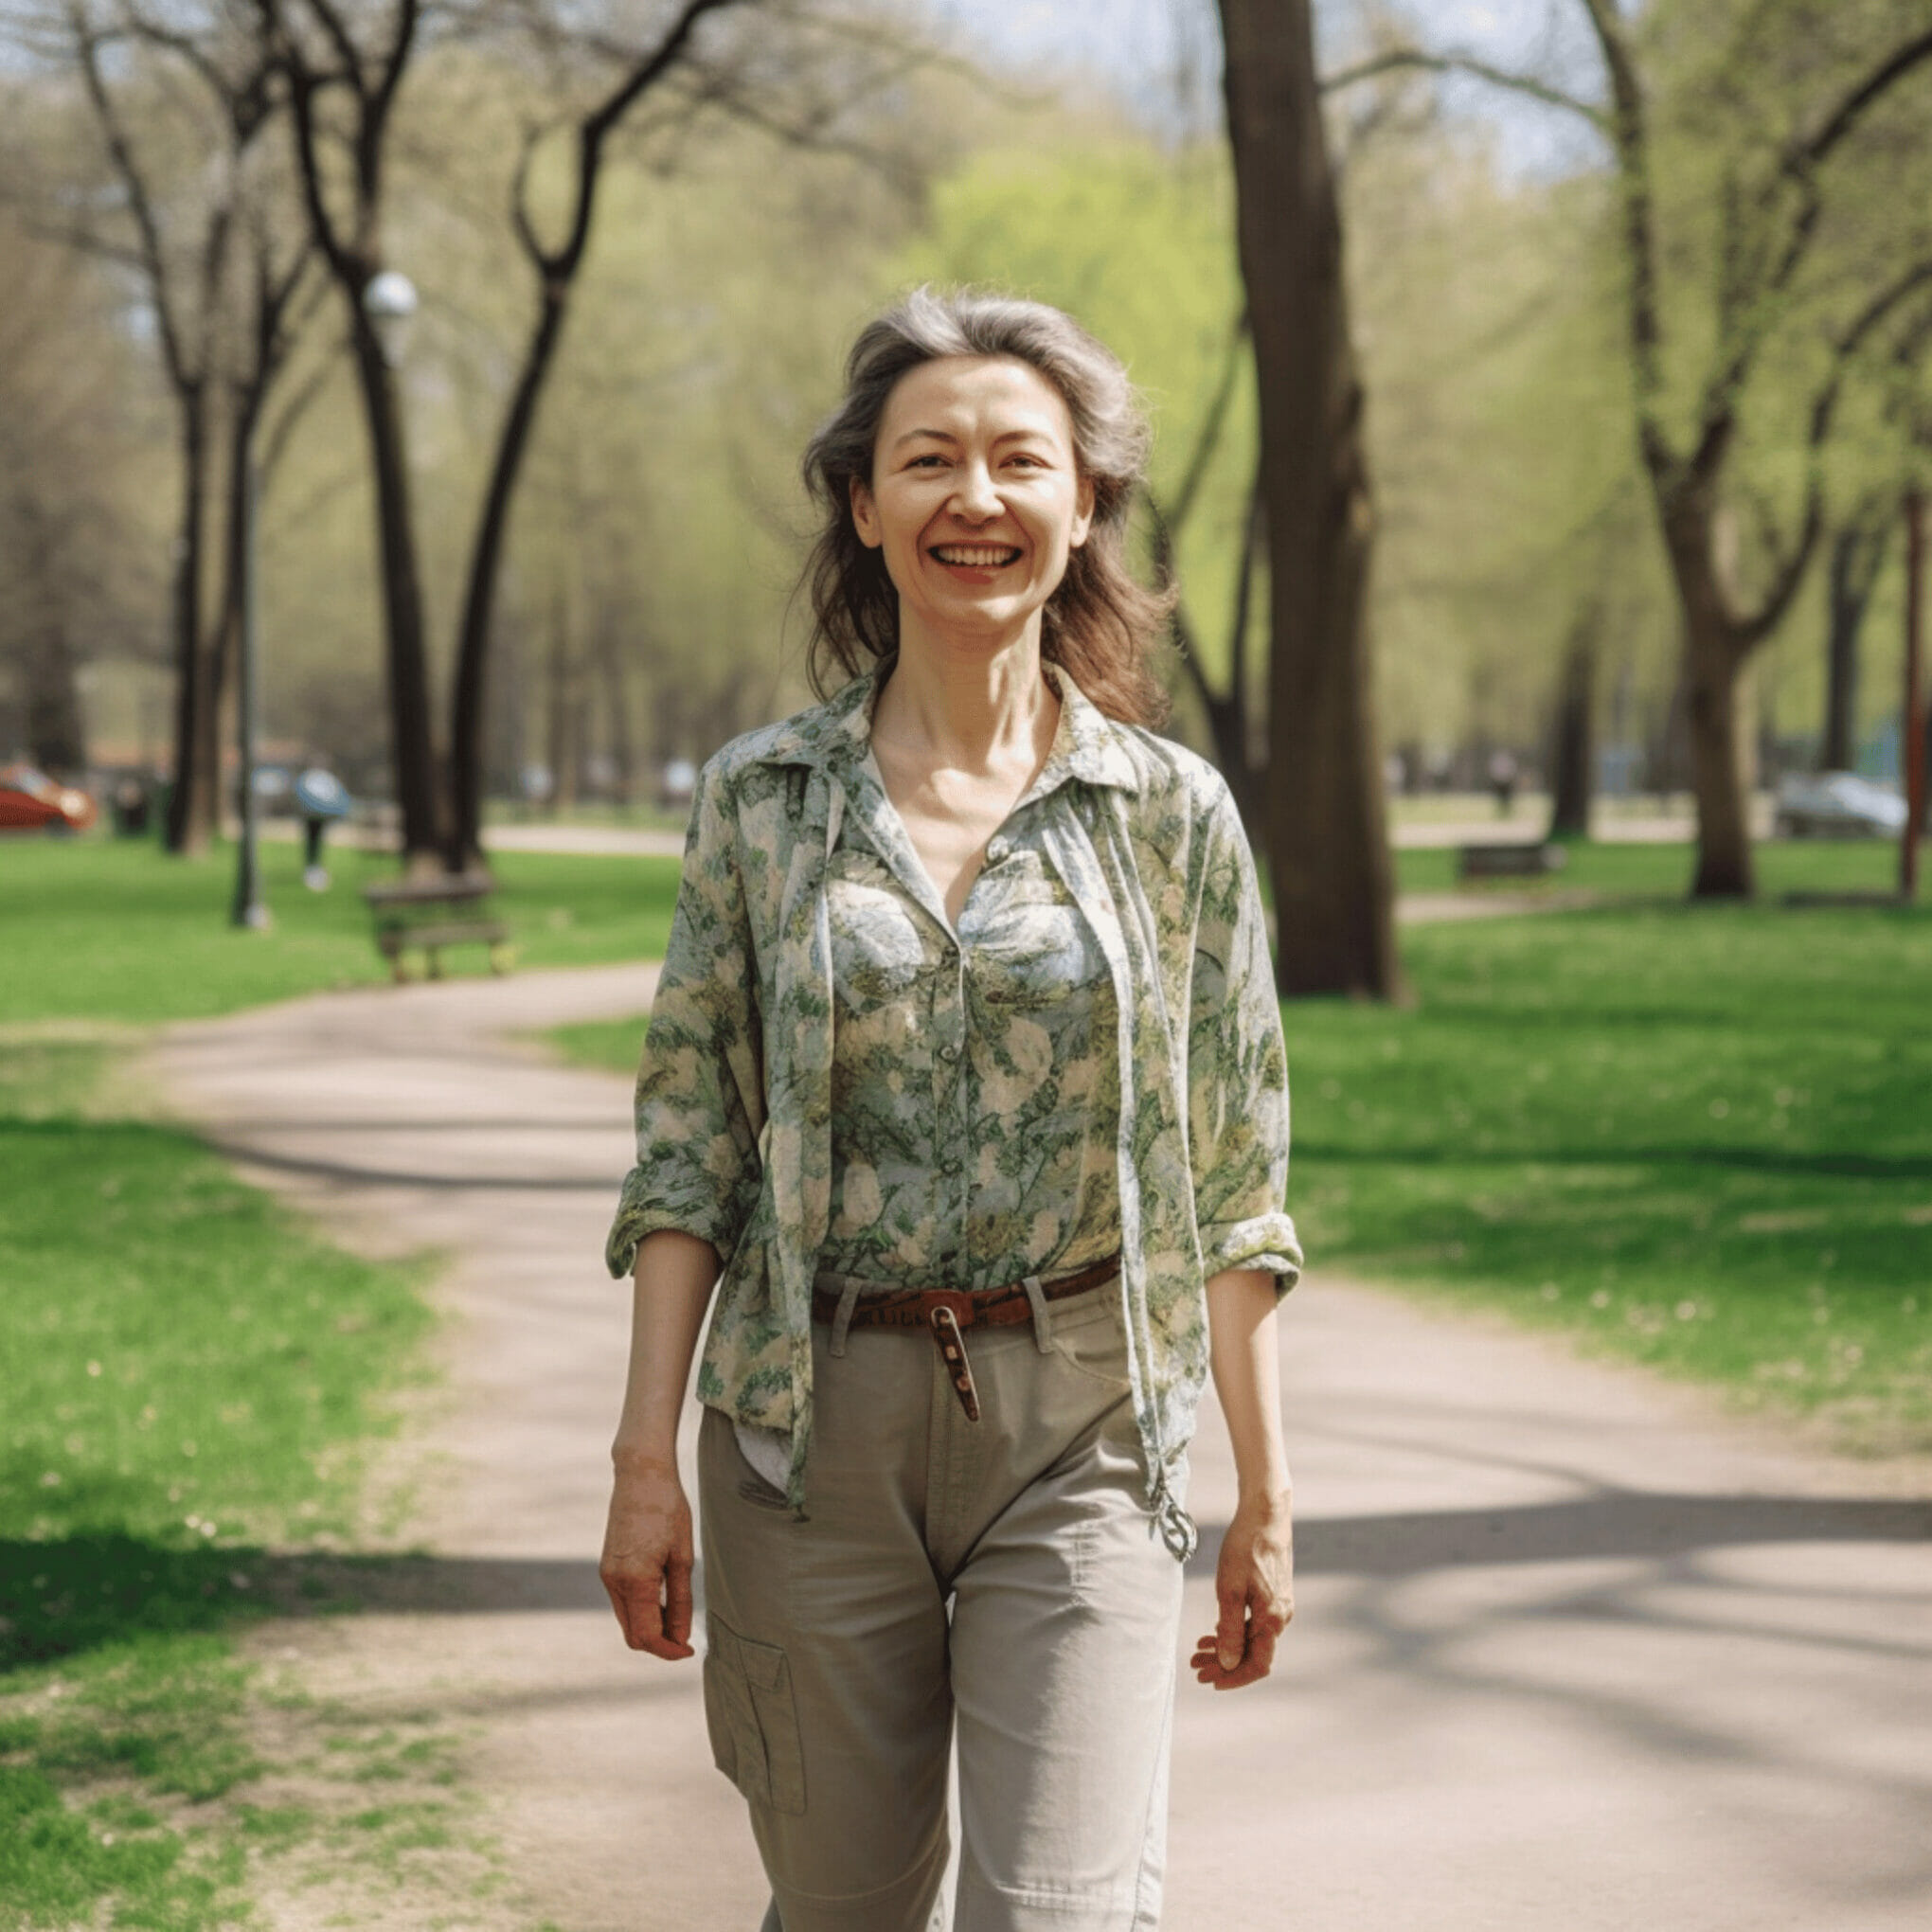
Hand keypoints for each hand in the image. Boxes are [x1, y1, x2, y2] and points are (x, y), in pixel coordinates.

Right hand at [600, 1456, 695, 1659]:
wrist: (641, 1474)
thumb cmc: (668, 1509)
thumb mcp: (682, 1557)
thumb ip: (680, 1601)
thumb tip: (680, 1637)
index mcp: (635, 1580)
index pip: (647, 1636)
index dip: (668, 1651)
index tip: (689, 1651)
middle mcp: (614, 1581)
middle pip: (633, 1634)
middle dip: (658, 1642)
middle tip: (685, 1637)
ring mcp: (607, 1574)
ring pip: (627, 1619)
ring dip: (650, 1625)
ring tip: (677, 1612)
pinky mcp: (607, 1566)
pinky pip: (623, 1601)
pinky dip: (641, 1609)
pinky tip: (662, 1595)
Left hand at [1190, 1485, 1292, 1689]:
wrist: (1265, 1514)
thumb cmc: (1245, 1549)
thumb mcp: (1230, 1590)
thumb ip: (1230, 1629)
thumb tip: (1229, 1664)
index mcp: (1273, 1620)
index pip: (1257, 1665)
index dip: (1233, 1678)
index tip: (1209, 1681)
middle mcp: (1280, 1617)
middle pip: (1252, 1653)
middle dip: (1223, 1664)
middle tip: (1194, 1667)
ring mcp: (1279, 1605)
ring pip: (1252, 1637)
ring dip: (1226, 1647)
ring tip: (1198, 1650)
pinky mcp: (1274, 1593)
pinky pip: (1254, 1622)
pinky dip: (1234, 1629)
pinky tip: (1216, 1628)